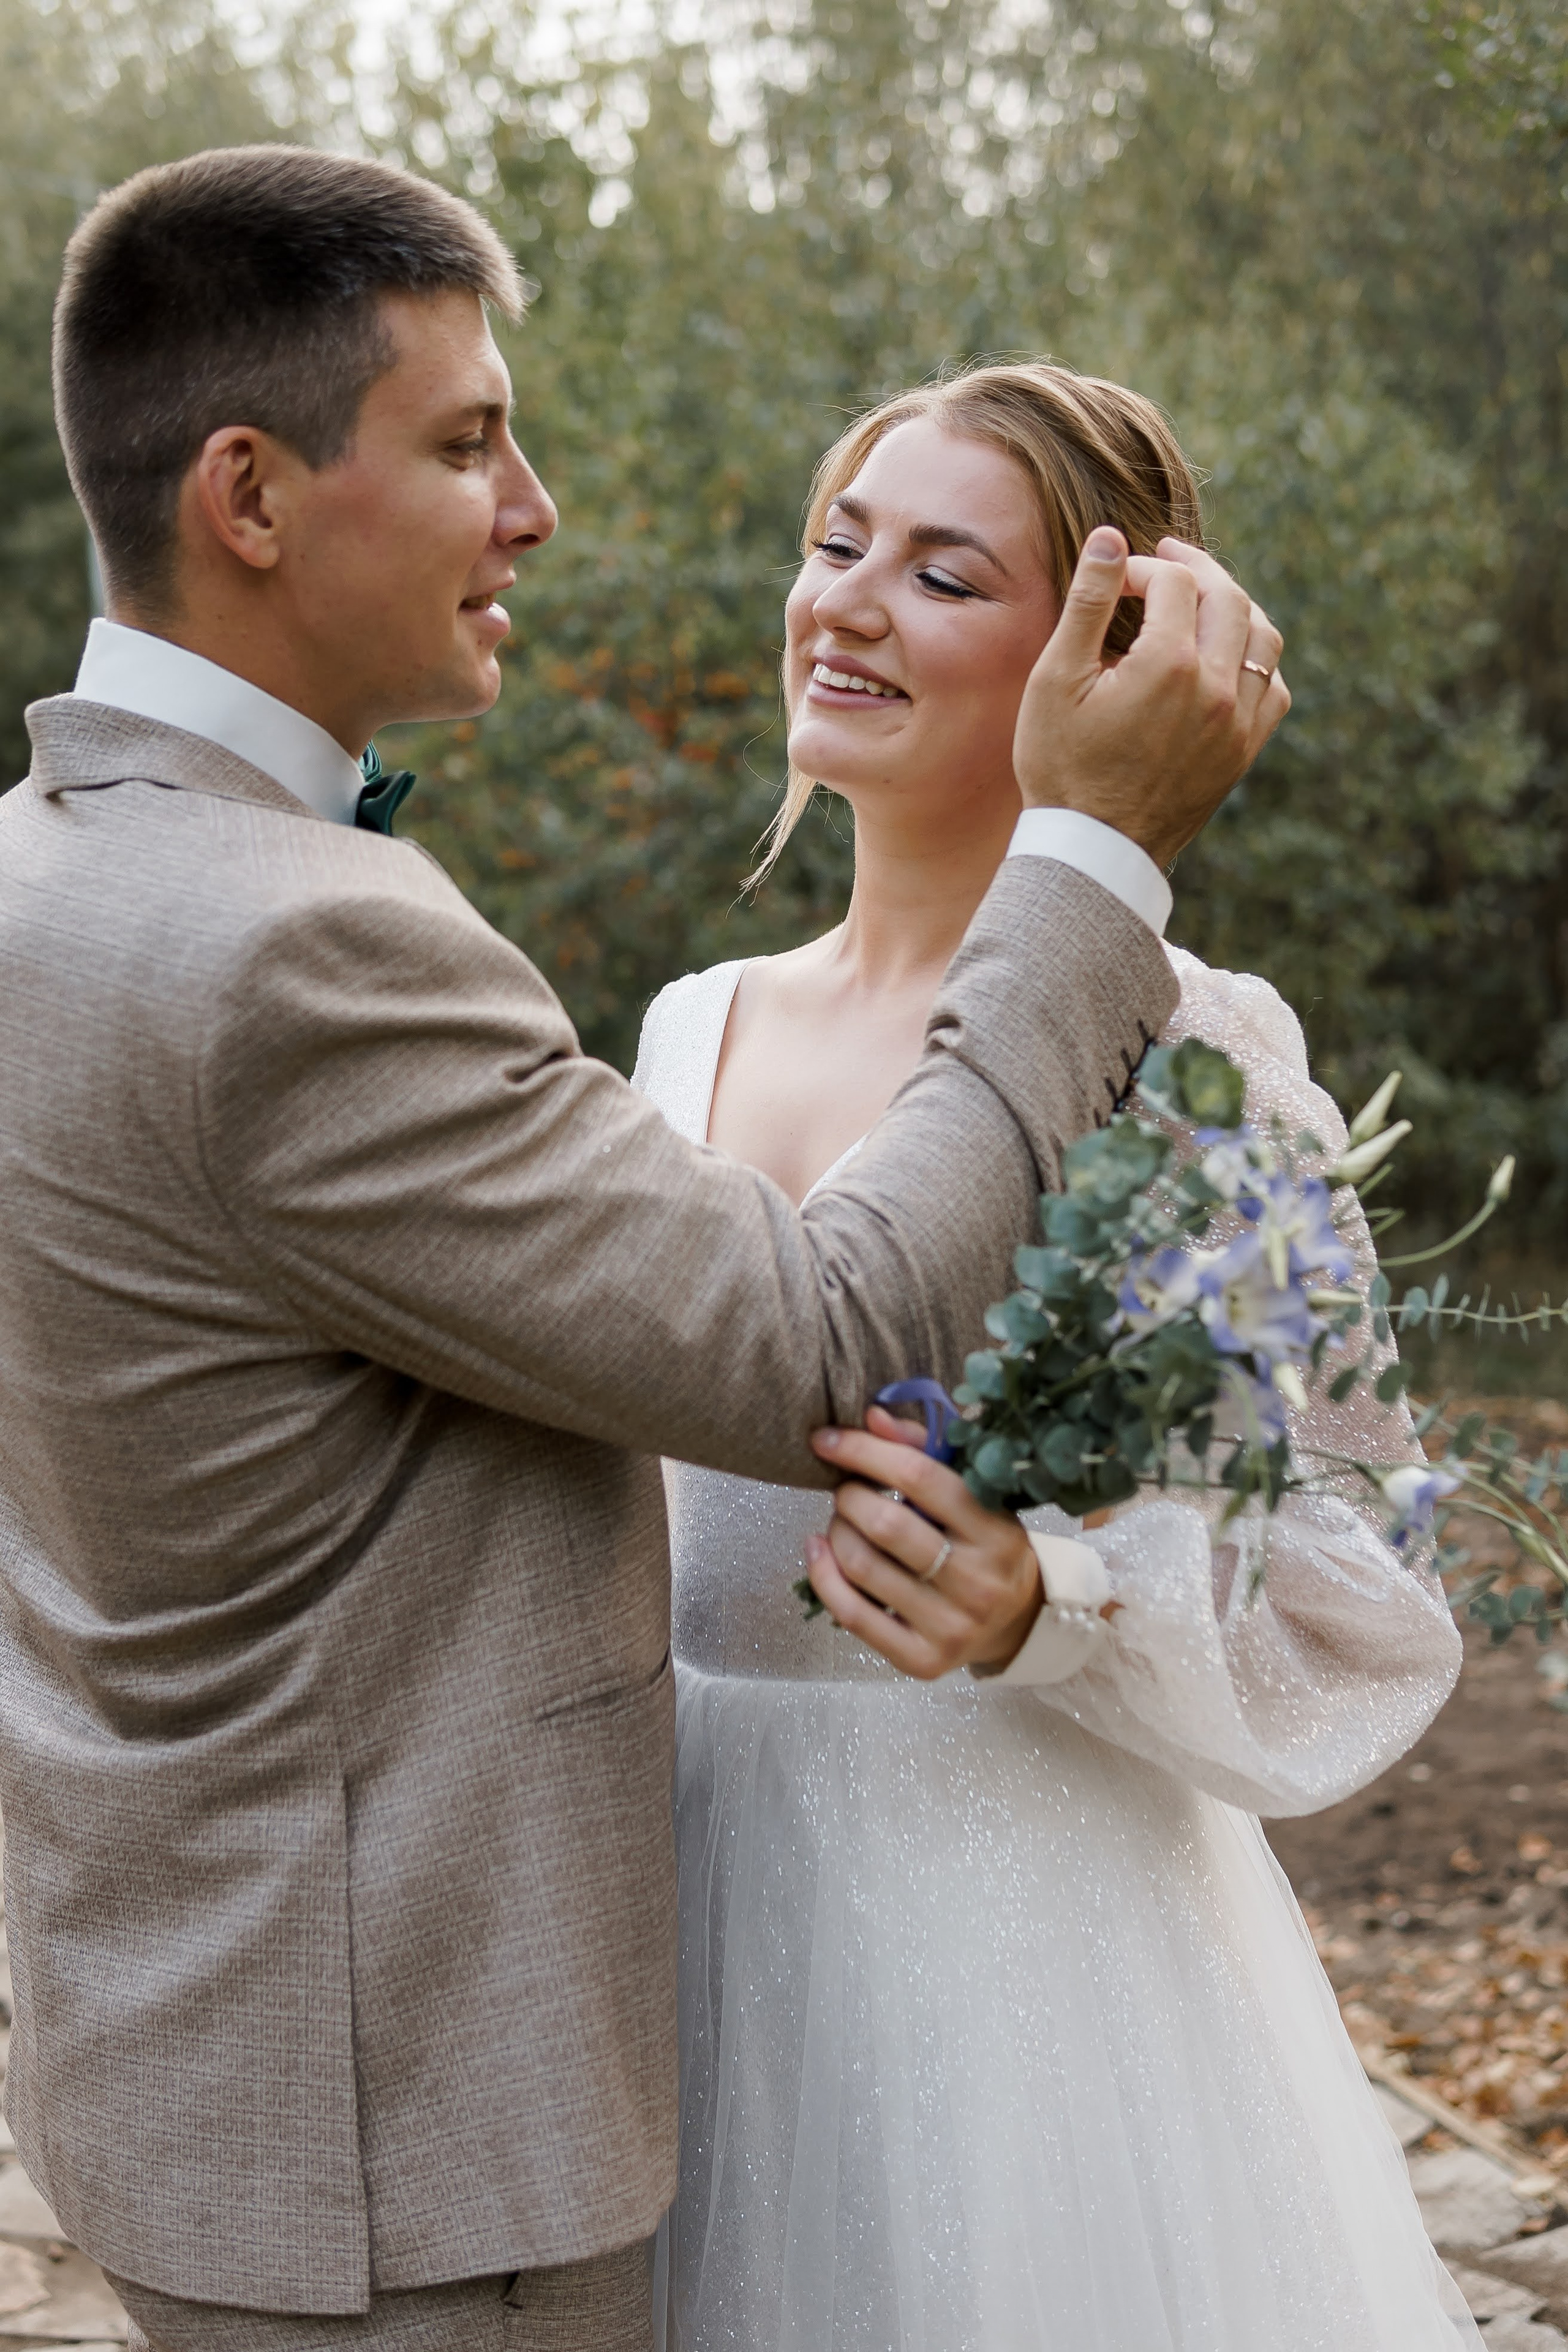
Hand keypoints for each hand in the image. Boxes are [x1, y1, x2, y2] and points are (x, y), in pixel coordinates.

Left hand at [803, 1406, 1043, 1678]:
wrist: (1017, 1622)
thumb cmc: (986, 1545)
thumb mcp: (974, 1494)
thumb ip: (924, 1451)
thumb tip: (872, 1418)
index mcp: (996, 1530)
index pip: (920, 1477)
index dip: (865, 1451)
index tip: (827, 1439)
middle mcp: (977, 1582)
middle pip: (885, 1525)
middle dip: (849, 1496)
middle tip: (846, 1490)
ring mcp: (951, 1626)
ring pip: (862, 1567)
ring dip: (835, 1531)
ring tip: (842, 1521)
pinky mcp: (922, 1660)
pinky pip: (852, 1615)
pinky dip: (823, 1575)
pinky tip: (818, 1550)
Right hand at [1014, 527, 1289, 868]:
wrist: (1094, 851)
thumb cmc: (1062, 767)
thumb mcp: (1056, 682)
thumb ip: (1088, 604)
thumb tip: (1110, 538)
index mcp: (1169, 665)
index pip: (1172, 582)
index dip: (1141, 567)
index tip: (1114, 579)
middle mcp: (1216, 688)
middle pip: (1227, 596)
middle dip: (1194, 568)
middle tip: (1164, 558)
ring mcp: (1238, 723)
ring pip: (1262, 636)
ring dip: (1234, 605)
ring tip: (1200, 599)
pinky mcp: (1244, 751)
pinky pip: (1272, 687)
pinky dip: (1253, 658)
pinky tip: (1223, 656)